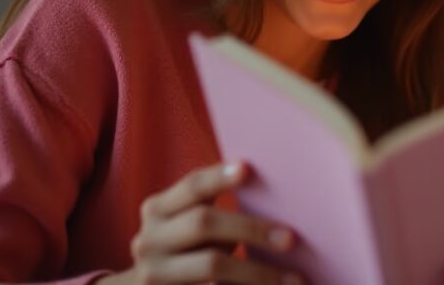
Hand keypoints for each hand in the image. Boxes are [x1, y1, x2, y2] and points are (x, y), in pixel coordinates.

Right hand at [97, 161, 307, 284]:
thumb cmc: (187, 249)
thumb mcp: (191, 225)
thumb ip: (217, 210)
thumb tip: (281, 200)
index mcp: (157, 210)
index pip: (191, 186)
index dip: (218, 177)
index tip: (248, 169)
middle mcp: (148, 240)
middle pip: (203, 224)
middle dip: (251, 229)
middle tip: (292, 239)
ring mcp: (153, 275)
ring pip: (211, 265)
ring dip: (258, 273)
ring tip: (295, 280)